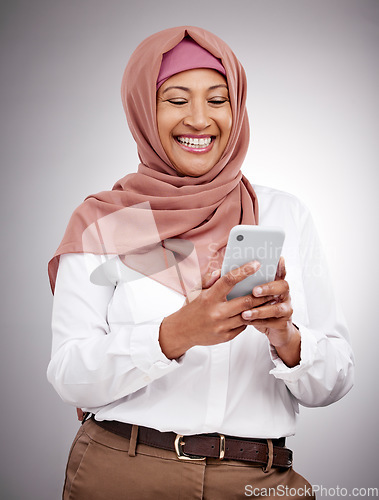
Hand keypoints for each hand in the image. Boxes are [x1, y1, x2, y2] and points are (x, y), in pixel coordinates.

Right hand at [159, 261, 273, 358]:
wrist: (181, 331)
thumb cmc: (191, 307)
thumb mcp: (196, 290)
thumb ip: (209, 278)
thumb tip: (222, 270)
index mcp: (209, 297)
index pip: (229, 280)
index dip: (244, 271)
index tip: (256, 264)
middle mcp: (216, 312)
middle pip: (246, 301)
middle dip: (261, 293)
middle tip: (272, 286)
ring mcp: (222, 326)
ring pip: (248, 315)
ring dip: (260, 307)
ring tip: (270, 299)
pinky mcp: (226, 337)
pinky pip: (243, 327)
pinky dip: (250, 318)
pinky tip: (257, 312)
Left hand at [241, 257, 300, 366]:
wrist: (272, 330)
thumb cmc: (256, 308)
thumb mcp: (249, 294)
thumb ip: (239, 282)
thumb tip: (218, 272)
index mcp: (276, 283)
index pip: (280, 272)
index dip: (280, 266)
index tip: (276, 259)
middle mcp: (284, 294)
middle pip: (283, 286)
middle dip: (268, 288)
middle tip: (254, 291)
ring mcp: (286, 309)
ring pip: (277, 308)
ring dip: (260, 310)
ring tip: (244, 313)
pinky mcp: (283, 324)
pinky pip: (272, 323)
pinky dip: (258, 322)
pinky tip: (247, 321)